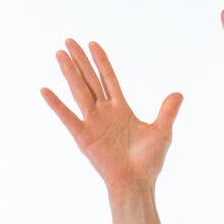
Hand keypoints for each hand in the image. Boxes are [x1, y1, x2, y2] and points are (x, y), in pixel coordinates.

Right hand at [40, 38, 182, 192]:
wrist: (136, 183)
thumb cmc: (149, 162)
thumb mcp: (162, 132)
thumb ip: (167, 111)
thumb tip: (178, 94)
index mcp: (121, 110)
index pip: (109, 79)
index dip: (101, 62)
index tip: (93, 44)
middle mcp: (104, 113)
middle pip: (90, 80)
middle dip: (80, 60)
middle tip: (69, 40)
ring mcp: (92, 124)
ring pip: (79, 91)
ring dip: (69, 72)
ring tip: (59, 53)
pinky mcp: (83, 137)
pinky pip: (67, 117)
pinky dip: (56, 104)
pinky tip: (45, 89)